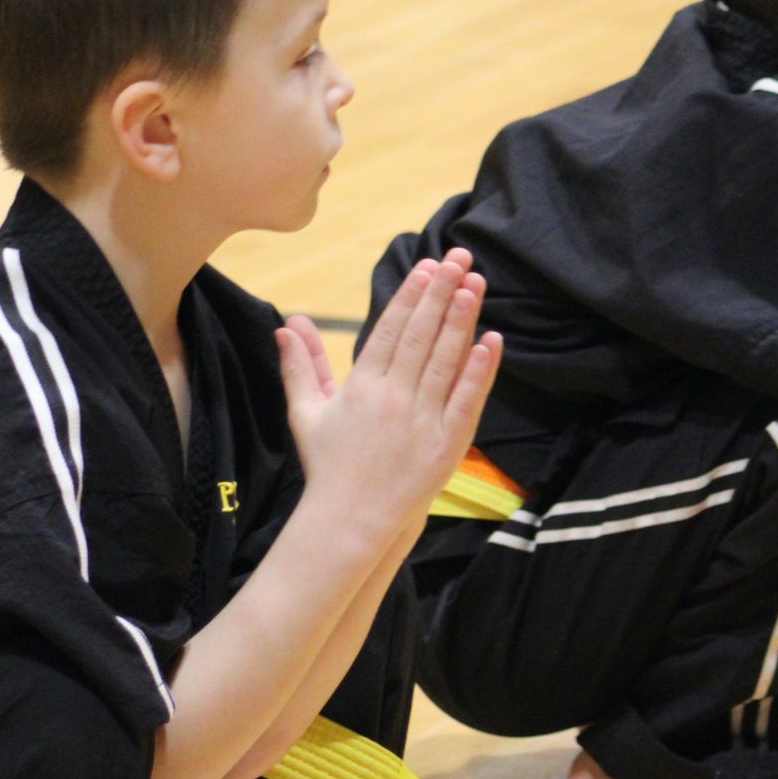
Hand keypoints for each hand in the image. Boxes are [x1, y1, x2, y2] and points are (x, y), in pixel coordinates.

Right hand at [276, 253, 499, 550]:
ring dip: (462, 319)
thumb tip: (287, 324)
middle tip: (458, 258)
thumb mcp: (306, 412)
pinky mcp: (446, 445)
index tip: (426, 266)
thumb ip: (299, 365)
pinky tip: (490, 340)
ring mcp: (422, 421)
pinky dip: (479, 370)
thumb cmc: (328, 465)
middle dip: (441, 292)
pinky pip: (466, 399)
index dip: (411, 295)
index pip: (391, 330)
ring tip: (474, 284)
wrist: (350, 520)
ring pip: (446, 360)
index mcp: (361, 386)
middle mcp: (393, 398)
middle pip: (422, 335)